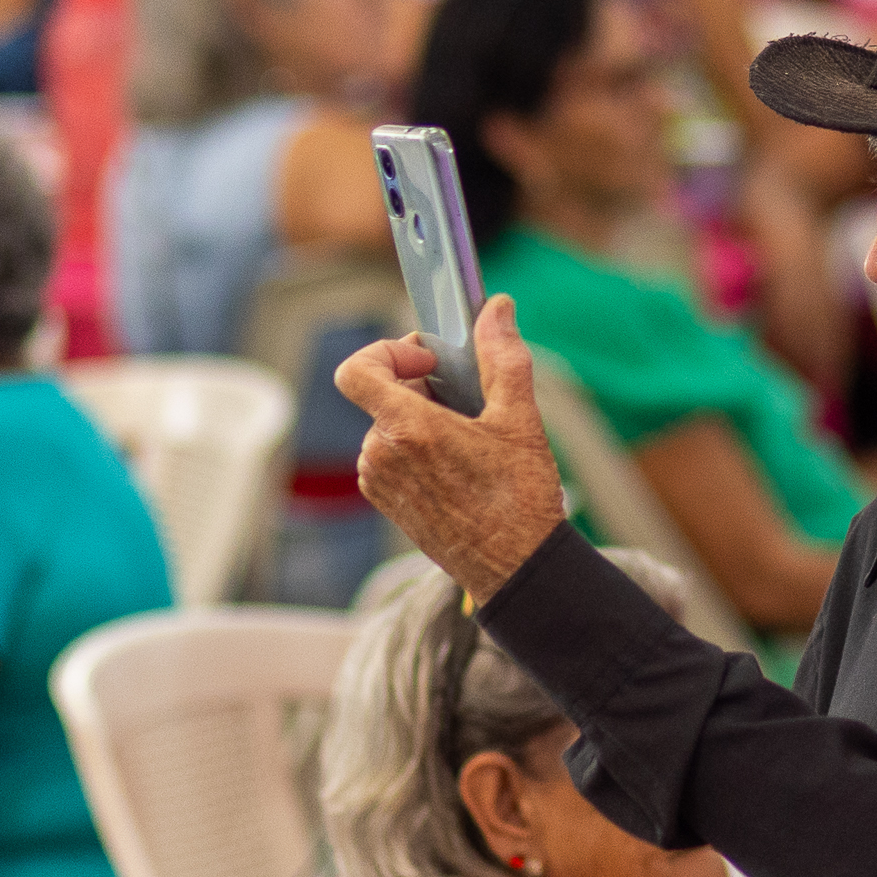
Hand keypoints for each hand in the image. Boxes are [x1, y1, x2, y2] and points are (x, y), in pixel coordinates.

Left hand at [336, 296, 568, 601]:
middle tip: (468, 401)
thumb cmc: (518, 500)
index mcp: (409, 430)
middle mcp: (382, 456)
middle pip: (383, 395)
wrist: (515, 568)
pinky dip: (417, 447)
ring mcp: (379, 482)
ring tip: (469, 439)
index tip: (429, 363)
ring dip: (422, 419)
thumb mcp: (519, 420)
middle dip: (423, 386)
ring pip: (388, 425)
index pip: (357, 371)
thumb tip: (496, 308)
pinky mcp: (386, 502)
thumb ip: (503, 357)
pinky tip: (458, 465)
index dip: (388, 353)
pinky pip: (390, 455)